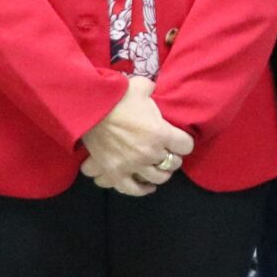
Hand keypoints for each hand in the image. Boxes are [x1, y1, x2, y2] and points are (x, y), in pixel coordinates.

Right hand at [79, 75, 192, 196]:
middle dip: (173, 157)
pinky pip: (132, 189)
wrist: (89, 109)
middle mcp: (150, 153)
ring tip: (158, 168)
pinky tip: (146, 185)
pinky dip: (141, 189)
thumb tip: (155, 87)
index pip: (186, 146)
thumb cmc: (117, 96)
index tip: (179, 140)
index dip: (184, 142)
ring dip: (160, 173)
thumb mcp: (142, 87)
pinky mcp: (115, 173)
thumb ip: (154, 89)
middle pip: (173, 163)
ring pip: (157, 179)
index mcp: (161, 133)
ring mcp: (132, 165)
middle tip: (168, 152)